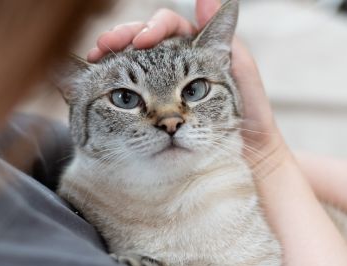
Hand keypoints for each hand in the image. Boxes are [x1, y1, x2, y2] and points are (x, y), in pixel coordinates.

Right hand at [86, 1, 346, 265]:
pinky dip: (108, 83)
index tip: (142, 39)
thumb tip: (216, 2)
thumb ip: (228, 49)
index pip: (171, 26)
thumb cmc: (250, 127)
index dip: (153, 27)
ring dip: (109, 56)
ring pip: (128, 61)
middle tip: (106, 48)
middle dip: (121, 37)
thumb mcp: (242, 86)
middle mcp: (175, 65)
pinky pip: (124, 90)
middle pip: (142, 39)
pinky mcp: (147, 110)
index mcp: (196, 53)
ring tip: (96, 59)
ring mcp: (158, 87)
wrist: (244, 168)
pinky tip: (97, 80)